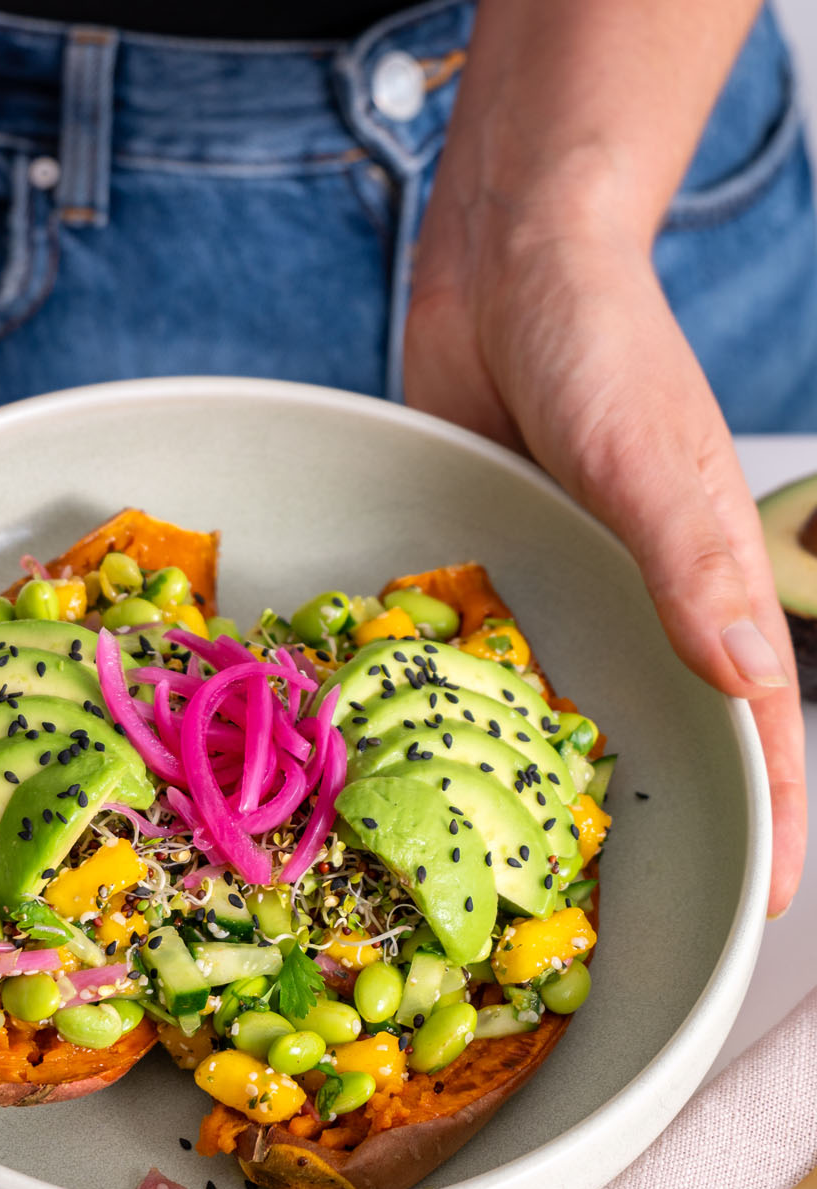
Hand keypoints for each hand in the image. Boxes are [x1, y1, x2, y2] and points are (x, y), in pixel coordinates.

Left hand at [404, 215, 804, 916]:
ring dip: (543, 786)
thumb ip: (689, 561)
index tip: (761, 909)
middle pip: (662, 737)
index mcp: (705, 580)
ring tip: (509, 881)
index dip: (769, 817)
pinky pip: (483, 662)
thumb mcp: (648, 454)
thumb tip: (746, 678)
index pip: (754, 722)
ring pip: (564, 713)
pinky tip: (419, 775)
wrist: (506, 263)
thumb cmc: (600, 340)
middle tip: (607, 925)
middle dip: (649, 827)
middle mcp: (639, 601)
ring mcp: (562, 592)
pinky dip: (465, 716)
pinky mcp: (489, 571)